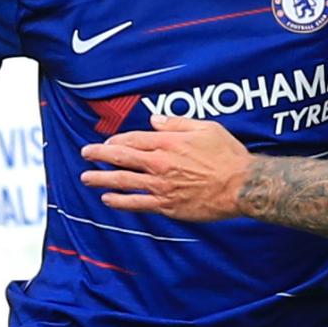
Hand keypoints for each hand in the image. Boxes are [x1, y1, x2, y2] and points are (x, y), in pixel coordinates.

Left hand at [81, 117, 253, 221]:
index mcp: (169, 143)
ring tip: (86, 178)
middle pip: (121, 157)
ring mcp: (161, 186)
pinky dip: (120, 202)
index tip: (107, 142)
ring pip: (123, 181)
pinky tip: (107, 200)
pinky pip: (137, 203)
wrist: (241, 186)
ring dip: (101, 179)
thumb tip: (155, 120)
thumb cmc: (227, 155)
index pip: (133, 139)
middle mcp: (160, 163)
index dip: (116, 140)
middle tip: (85, 154)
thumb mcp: (206, 128)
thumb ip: (176, 123)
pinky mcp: (167, 206)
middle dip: (99, 155)